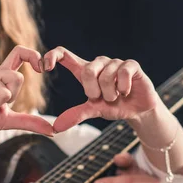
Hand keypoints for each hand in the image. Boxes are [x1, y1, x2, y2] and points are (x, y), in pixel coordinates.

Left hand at [42, 47, 159, 132]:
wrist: (137, 111)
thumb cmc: (113, 106)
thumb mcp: (93, 110)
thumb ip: (76, 115)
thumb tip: (56, 127)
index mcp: (85, 71)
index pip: (64, 55)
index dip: (53, 56)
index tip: (45, 67)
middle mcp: (99, 63)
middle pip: (87, 70)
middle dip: (94, 91)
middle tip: (102, 98)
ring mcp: (115, 63)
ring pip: (105, 76)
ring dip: (111, 93)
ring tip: (116, 96)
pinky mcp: (131, 65)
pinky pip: (122, 74)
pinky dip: (123, 88)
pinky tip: (126, 91)